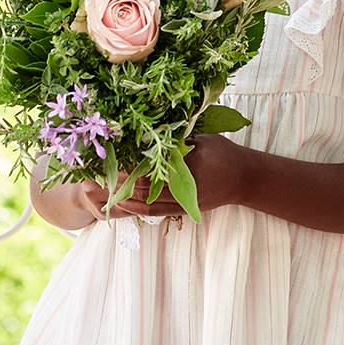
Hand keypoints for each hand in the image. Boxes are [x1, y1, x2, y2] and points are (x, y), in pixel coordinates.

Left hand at [72, 134, 251, 223]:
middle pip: (145, 184)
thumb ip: (179, 138)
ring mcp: (185, 200)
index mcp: (191, 164)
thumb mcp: (204, 138)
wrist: (246, 179)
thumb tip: (150, 132)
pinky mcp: (184, 209)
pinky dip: (136, 208)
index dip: (130, 162)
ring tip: (102, 189)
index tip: (111, 156)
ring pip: (148, 200)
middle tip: (97, 174)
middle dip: (120, 180)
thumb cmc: (225, 153)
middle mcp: (186, 185)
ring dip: (124, 196)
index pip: (153, 163)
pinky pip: (155, 212)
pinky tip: (121, 204)